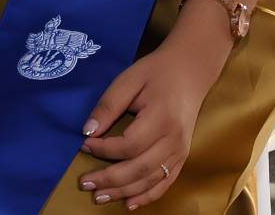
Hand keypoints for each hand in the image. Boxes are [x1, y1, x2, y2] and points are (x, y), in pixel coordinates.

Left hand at [77, 41, 215, 208]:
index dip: (104, 149)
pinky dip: (146, 196)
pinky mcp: (182, 157)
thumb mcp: (129, 80)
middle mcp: (174, 139)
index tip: (84, 144)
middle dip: (110, 179)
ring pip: (150, 180)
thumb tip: (87, 131)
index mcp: (162, 117)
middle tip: (84, 183)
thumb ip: (109, 105)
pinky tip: (128, 203)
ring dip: (123, 192)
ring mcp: (181, 151)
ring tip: (99, 196)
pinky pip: (165, 183)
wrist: (190, 71)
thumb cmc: (157, 72)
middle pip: (139, 168)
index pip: (130, 144)